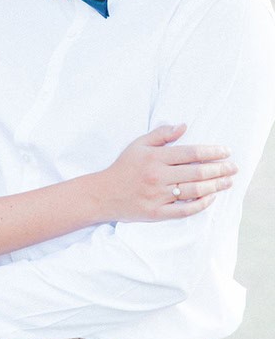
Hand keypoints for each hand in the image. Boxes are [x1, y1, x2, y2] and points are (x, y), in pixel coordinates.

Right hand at [101, 123, 236, 221]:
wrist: (104, 193)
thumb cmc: (123, 167)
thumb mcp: (138, 144)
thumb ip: (161, 134)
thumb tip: (183, 126)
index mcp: (155, 158)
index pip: (191, 153)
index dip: (212, 152)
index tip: (226, 151)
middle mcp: (158, 176)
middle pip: (197, 172)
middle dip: (220, 169)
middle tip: (234, 167)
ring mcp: (158, 196)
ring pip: (194, 191)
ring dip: (215, 186)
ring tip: (228, 181)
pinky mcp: (157, 212)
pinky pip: (184, 210)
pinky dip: (200, 204)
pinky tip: (211, 198)